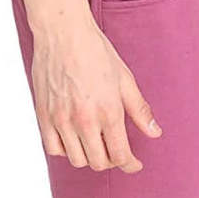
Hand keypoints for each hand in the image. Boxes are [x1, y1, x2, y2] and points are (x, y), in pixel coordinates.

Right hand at [29, 0, 161, 172]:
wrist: (63, 32)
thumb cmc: (96, 51)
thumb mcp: (125, 78)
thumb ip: (140, 110)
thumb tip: (155, 133)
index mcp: (109, 111)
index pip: (121, 155)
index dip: (130, 164)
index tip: (135, 164)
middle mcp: (84, 120)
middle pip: (99, 163)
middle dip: (112, 161)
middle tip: (117, 150)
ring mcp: (61, 119)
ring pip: (77, 160)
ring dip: (89, 157)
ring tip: (96, 143)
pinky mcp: (44, 116)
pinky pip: (54, 149)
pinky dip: (66, 150)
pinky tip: (74, 138)